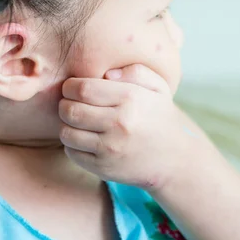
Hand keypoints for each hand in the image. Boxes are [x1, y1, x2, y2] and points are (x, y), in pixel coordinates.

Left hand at [58, 64, 209, 191]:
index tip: (73, 87)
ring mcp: (110, 148)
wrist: (174, 160)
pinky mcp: (103, 167)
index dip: (71, 86)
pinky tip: (84, 138)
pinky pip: (72, 152)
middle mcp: (119, 123)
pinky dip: (72, 144)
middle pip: (70, 109)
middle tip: (71, 103)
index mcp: (130, 98)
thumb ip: (135, 72)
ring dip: (67, 124)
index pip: (83, 88)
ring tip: (78, 121)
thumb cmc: (160, 118)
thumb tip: (106, 73)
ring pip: (67, 132)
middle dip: (65, 104)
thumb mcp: (158, 88)